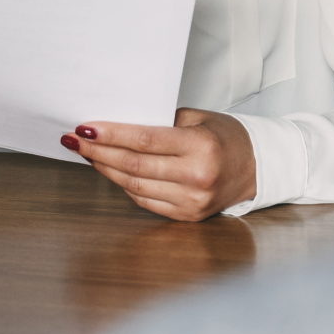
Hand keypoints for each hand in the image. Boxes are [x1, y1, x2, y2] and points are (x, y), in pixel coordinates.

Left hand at [61, 109, 255, 220]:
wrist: (258, 168)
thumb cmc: (226, 136)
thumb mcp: (198, 118)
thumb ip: (160, 121)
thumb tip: (117, 123)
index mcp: (201, 146)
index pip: (145, 140)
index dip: (111, 135)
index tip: (85, 128)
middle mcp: (197, 176)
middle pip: (135, 165)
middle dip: (99, 152)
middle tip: (75, 140)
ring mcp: (192, 200)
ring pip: (135, 186)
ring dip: (106, 169)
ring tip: (87, 154)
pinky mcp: (188, 216)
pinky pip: (145, 201)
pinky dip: (124, 186)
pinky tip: (111, 171)